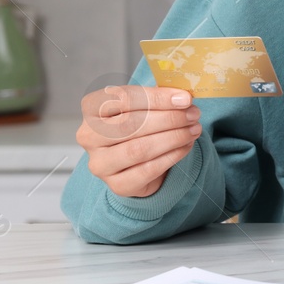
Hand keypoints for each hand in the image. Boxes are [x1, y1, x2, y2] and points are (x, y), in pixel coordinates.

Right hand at [76, 85, 200, 197]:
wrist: (136, 160)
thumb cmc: (140, 124)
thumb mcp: (145, 105)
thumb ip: (159, 98)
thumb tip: (183, 98)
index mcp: (92, 108)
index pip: (123, 99)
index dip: (157, 98)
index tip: (185, 99)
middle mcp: (89, 136)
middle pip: (131, 124)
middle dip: (169, 119)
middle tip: (194, 115)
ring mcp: (100, 163)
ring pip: (138, 149)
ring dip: (173, 138)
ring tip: (194, 129)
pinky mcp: (116, 185)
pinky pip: (148, 170)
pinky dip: (172, 156)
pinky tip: (186, 146)